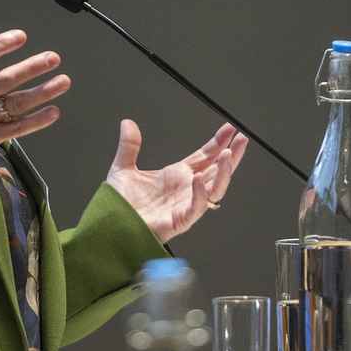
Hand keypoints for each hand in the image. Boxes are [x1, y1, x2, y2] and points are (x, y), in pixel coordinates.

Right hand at [0, 20, 70, 170]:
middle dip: (31, 68)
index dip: (0, 45)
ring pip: (16, 104)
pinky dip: (36, 122)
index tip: (21, 36)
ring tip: (63, 81)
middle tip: (53, 57)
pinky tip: (54, 112)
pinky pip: (16, 129)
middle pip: (5, 80)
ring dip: (42, 92)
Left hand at [105, 120, 248, 243]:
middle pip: (217, 170)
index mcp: (178, 175)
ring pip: (214, 189)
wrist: (108, 227)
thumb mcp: (123, 169)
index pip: (205, 156)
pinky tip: (199, 178)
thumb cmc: (118, 205)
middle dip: (232, 155)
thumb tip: (127, 123)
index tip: (230, 128)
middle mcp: (186, 189)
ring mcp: (185, 204)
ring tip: (228, 154)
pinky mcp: (179, 220)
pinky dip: (200, 193)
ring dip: (223, 172)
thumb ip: (129, 146)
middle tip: (242, 139)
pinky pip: (196, 207)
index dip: (218, 142)